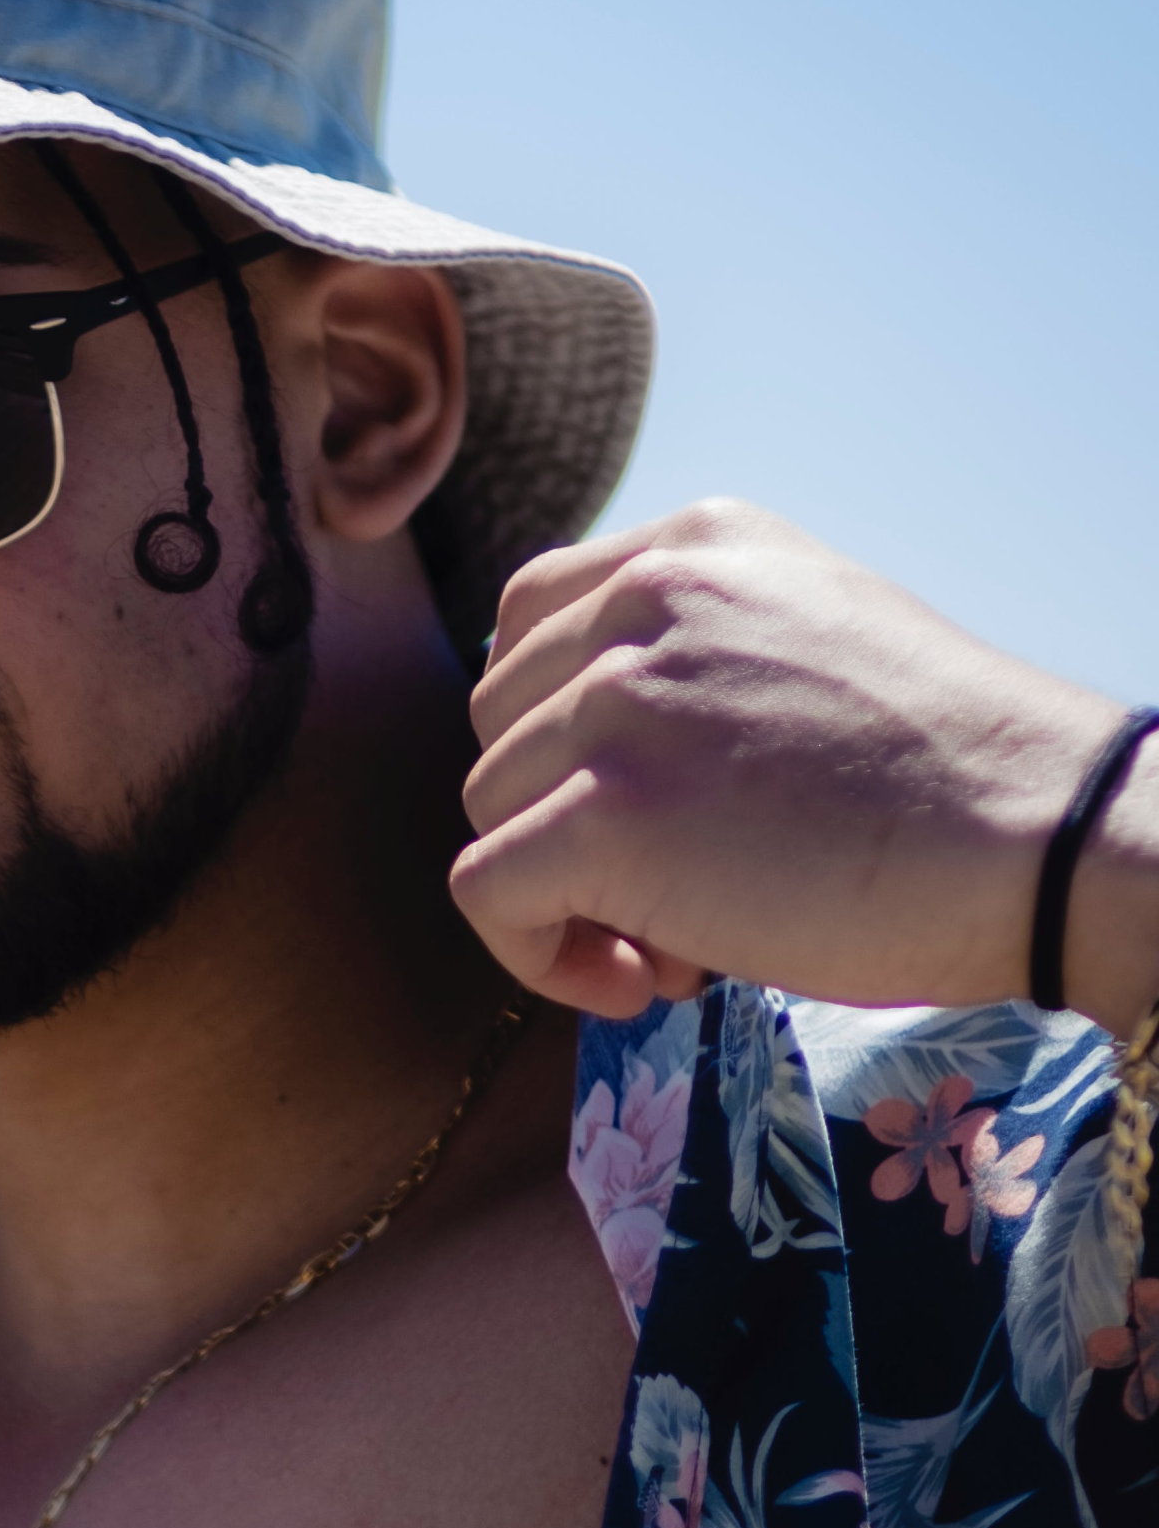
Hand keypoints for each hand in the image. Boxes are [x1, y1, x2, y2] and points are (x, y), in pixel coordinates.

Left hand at [453, 500, 1143, 1021]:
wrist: (1041, 836)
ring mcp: (619, 704)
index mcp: (695, 543)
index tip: (639, 810)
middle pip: (501, 726)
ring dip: (569, 897)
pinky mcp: (608, 816)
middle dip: (565, 820)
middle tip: (678, 896)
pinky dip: (536, 955)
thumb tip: (589, 766)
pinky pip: (486, 893)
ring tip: (690, 949)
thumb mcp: (814, 641)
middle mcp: (645, 598)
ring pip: (490, 810)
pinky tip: (644, 984)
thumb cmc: (953, 777)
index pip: (531, 626)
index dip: (559, 738)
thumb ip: (701, 657)